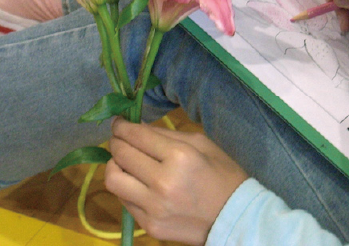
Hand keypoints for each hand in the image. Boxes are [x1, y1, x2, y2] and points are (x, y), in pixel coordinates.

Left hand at [105, 117, 247, 244]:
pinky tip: (136, 182)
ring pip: (113, 180)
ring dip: (114, 166)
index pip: (137, 136)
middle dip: (116, 141)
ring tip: (123, 161)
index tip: (118, 123)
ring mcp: (153, 207)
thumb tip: (137, 128)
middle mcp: (162, 182)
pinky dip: (126, 187)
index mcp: (179, 157)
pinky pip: (124, 201)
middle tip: (119, 138)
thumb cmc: (223, 174)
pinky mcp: (149, 226)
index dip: (122, 126)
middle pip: (121, 155)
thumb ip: (166, 134)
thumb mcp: (201, 143)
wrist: (235, 217)